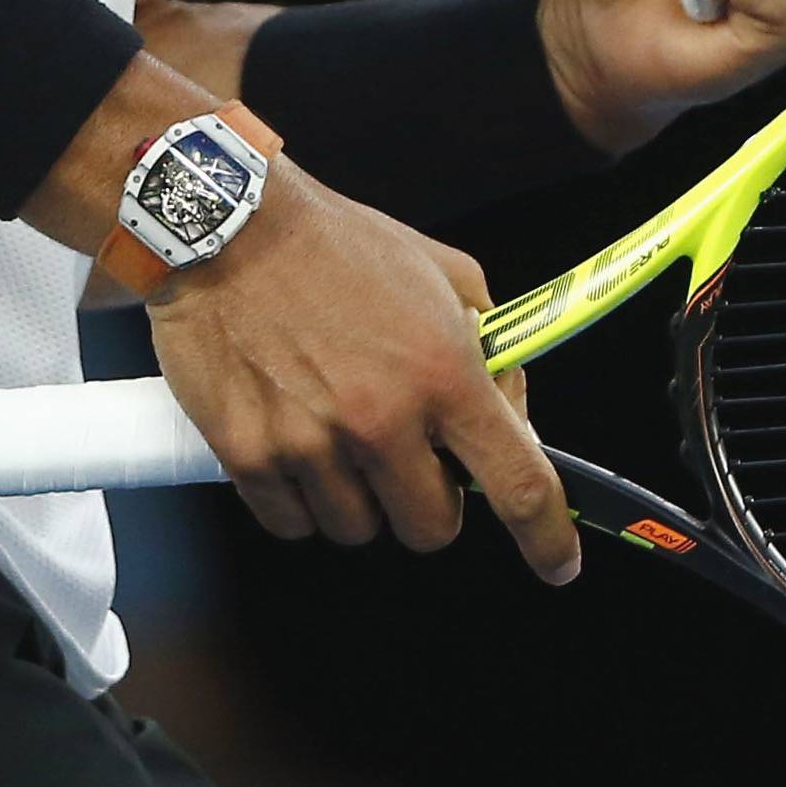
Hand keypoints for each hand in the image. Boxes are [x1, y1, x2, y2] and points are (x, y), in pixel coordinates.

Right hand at [144, 162, 579, 580]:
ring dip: (358, 496)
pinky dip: (298, 497)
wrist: (228, 222)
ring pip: (359, 530)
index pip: (517, 485)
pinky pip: (292, 523)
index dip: (547, 539)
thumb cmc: (334, 242)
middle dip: (428, 498)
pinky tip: (293, 439)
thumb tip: (514, 419)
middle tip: (402, 449)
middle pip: (432, 528)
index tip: (557, 563)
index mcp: (441, 371)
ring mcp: (312, 443)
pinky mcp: (250, 455)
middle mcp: (381, 418)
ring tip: (335, 429)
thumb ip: (492, 345)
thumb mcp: (442, 269)